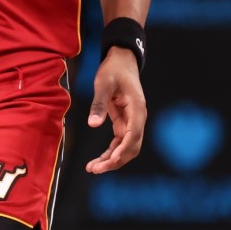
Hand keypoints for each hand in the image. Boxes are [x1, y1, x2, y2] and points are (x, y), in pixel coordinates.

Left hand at [85, 46, 146, 173]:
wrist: (121, 60)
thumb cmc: (113, 69)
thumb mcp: (103, 83)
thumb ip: (99, 103)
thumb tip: (93, 125)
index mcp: (137, 108)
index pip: (134, 134)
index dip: (123, 149)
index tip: (111, 160)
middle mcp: (137, 118)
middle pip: (131, 146)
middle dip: (115, 160)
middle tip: (96, 169)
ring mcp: (131, 121)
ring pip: (125, 147)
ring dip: (112, 159)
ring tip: (93, 168)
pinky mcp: (124, 122)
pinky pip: (119, 142)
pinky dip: (110, 152)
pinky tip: (98, 160)